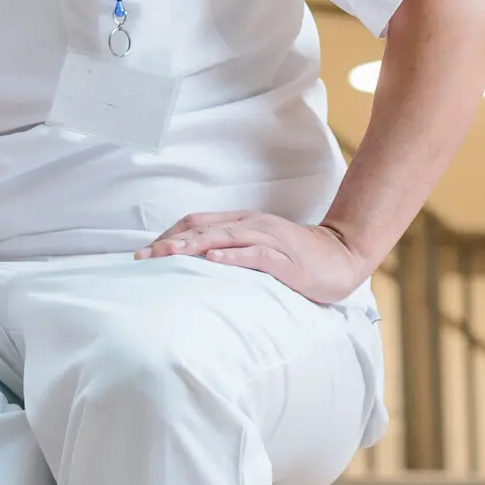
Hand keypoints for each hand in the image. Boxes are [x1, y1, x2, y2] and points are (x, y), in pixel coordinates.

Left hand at [137, 212, 370, 303]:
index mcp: (239, 222)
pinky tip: (214, 260)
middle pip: (202, 227)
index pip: (194, 222)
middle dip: (170, 241)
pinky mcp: (286, 258)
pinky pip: (256, 253)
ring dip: (193, 244)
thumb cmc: (294, 257)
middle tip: (144, 257)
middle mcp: (249, 224)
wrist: (341, 255)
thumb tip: (193, 263)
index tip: (143, 253)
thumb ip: (229, 250)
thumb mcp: (256, 248)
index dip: (167, 235)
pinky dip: (233, 256)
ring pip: (224, 236)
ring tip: (168, 253)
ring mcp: (268, 238)